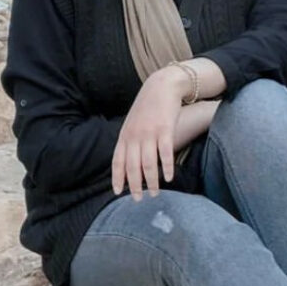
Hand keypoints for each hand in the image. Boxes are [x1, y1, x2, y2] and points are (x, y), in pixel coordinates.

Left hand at [112, 67, 187, 199]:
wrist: (162, 86)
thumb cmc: (149, 106)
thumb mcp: (133, 122)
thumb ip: (130, 139)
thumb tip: (129, 159)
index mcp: (125, 135)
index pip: (117, 161)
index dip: (117, 178)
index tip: (118, 192)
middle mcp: (134, 136)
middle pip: (132, 166)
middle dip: (134, 185)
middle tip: (138, 199)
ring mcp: (149, 133)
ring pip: (148, 163)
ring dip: (151, 181)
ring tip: (155, 193)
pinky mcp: (165, 130)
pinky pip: (165, 153)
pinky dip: (167, 167)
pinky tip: (169, 177)